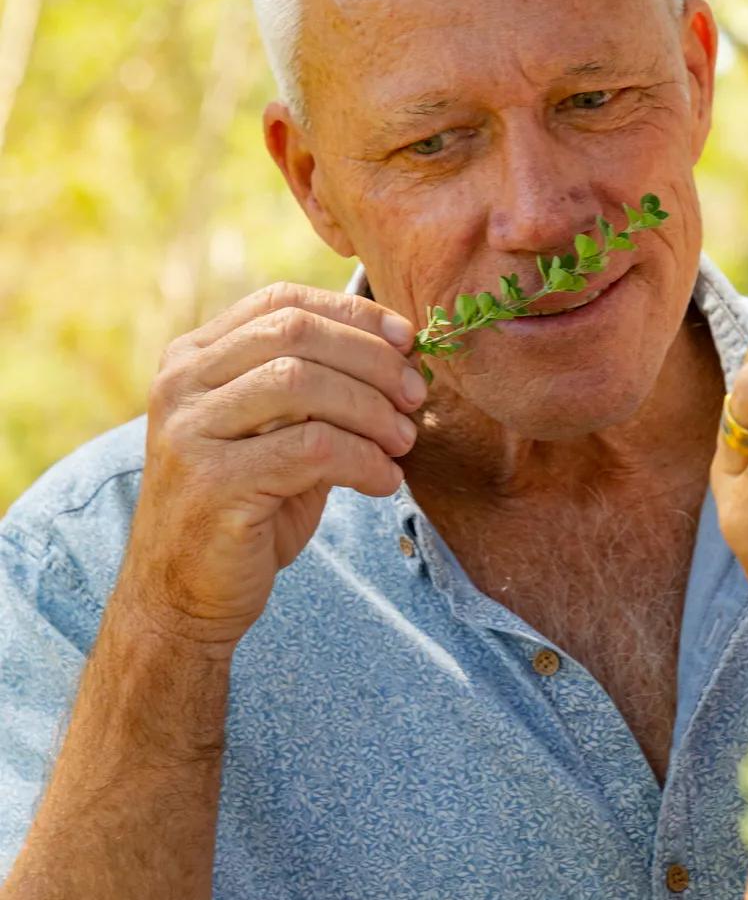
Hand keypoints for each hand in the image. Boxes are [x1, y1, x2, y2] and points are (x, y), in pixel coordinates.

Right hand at [122, 284, 424, 649]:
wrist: (182, 597)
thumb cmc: (246, 509)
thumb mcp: (278, 434)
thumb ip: (317, 389)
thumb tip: (403, 354)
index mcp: (193, 358)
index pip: (282, 302)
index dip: (353, 313)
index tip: (407, 340)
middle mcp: (181, 384)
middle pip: (295, 334)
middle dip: (372, 360)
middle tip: (415, 396)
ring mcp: (189, 432)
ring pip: (302, 383)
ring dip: (371, 409)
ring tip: (402, 442)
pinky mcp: (212, 483)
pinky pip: (311, 448)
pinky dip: (363, 460)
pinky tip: (383, 481)